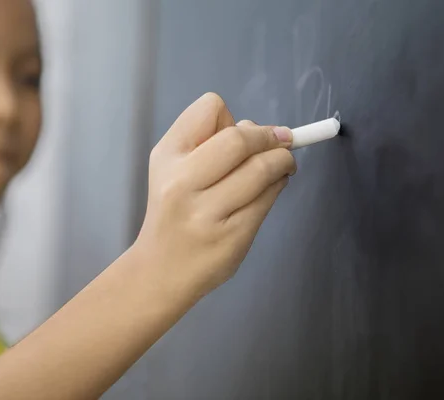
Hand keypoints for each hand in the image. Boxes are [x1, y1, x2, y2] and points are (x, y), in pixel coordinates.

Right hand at [134, 93, 296, 298]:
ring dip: (283, 161)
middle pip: (241, 138)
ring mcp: (208, 212)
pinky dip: (279, 185)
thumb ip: (206, 141)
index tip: (241, 132)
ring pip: (262, 168)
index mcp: (167, 156)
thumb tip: (258, 127)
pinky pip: (269, 198)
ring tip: (282, 165)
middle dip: (270, 137)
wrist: (161, 270)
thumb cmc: (173, 212)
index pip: (210, 109)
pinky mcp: (233, 236)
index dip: (232, 118)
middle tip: (283, 141)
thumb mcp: (171, 168)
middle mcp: (183, 182)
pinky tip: (273, 187)